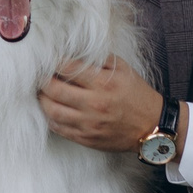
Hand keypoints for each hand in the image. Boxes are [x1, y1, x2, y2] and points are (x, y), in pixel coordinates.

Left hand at [37, 57, 164, 153]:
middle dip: (42, 79)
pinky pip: (58, 128)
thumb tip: (74, 53)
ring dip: (42, 98)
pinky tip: (51, 108)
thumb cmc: (137, 94)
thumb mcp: (124, 69)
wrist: (152, 126)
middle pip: (53, 89)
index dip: (53, 61)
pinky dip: (49, 116)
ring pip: (51, 110)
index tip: (49, 58)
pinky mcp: (86, 139)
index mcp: (103, 83)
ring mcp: (88, 124)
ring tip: (42, 91)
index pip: (66, 68)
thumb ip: (99, 59)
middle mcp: (94, 104)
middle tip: (40, 74)